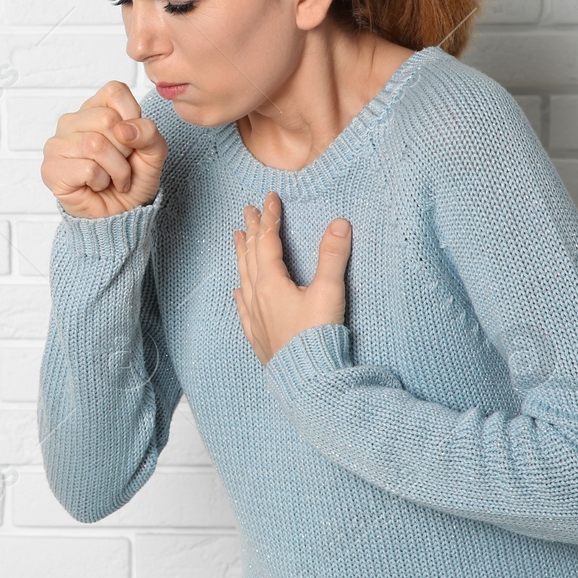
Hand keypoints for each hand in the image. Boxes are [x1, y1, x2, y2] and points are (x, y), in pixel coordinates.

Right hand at [42, 81, 167, 218]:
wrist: (119, 216)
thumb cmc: (133, 180)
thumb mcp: (153, 153)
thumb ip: (149, 133)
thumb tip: (125, 129)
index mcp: (94, 108)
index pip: (114, 91)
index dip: (133, 116)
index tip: (133, 141)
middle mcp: (71, 121)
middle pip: (108, 119)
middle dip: (126, 150)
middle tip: (122, 166)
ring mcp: (57, 144)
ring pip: (96, 145)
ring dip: (116, 170)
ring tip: (113, 179)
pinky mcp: (51, 168)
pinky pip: (87, 168)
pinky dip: (101, 182)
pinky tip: (95, 186)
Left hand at [232, 190, 351, 364]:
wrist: (307, 379)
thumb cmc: (318, 336)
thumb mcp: (329, 292)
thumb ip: (333, 256)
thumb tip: (339, 223)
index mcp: (272, 283)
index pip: (268, 242)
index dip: (269, 218)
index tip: (269, 198)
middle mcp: (257, 297)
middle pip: (251, 256)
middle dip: (252, 231)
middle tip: (247, 210)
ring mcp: (255, 317)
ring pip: (244, 277)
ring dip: (242, 255)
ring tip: (238, 239)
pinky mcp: (258, 336)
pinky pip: (243, 307)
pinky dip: (241, 292)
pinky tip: (238, 291)